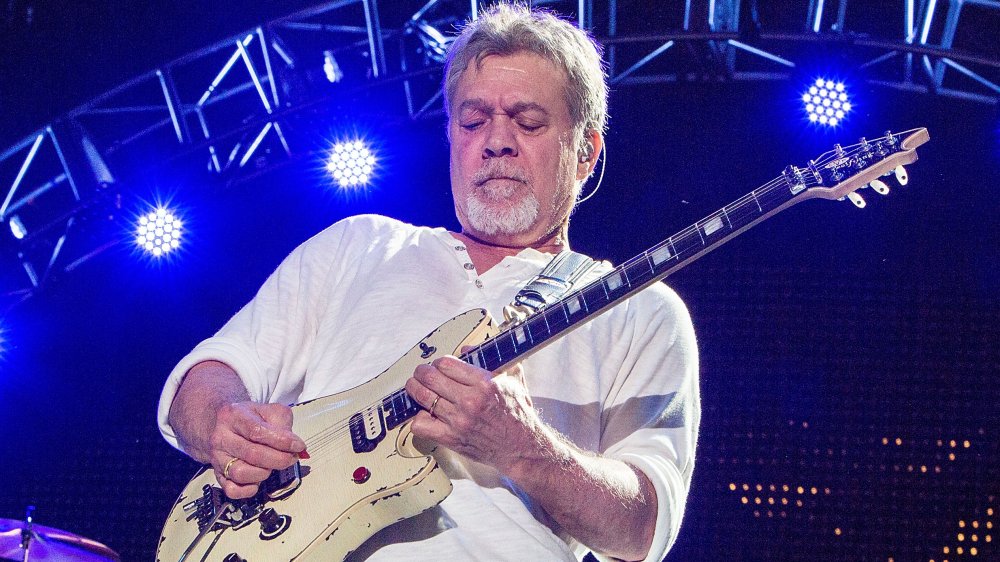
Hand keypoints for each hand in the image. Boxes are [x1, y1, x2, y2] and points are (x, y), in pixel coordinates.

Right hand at [208, 402, 305, 498]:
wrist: (218, 423)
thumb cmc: (247, 417)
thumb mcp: (266, 409)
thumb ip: (282, 421)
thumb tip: (293, 443)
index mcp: (234, 416)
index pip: (257, 431)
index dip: (281, 441)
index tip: (298, 446)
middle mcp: (222, 437)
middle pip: (252, 454)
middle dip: (279, 459)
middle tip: (291, 458)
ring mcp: (217, 457)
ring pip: (241, 473)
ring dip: (263, 473)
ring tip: (271, 466)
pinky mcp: (217, 474)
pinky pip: (231, 490)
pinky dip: (248, 490)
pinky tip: (257, 482)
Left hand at [404, 355, 539, 473]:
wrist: (521, 447)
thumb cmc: (517, 413)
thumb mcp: (513, 378)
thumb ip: (492, 358)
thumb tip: (466, 349)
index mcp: (484, 383)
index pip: (446, 364)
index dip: (438, 362)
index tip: (438, 365)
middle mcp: (470, 401)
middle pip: (429, 378)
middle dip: (421, 372)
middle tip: (421, 373)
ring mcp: (459, 421)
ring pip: (423, 398)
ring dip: (415, 390)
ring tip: (416, 388)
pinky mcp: (452, 439)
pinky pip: (421, 425)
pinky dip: (418, 417)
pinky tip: (426, 413)